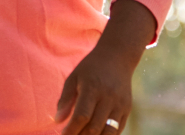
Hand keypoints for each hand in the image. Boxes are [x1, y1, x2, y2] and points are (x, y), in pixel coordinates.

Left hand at [54, 0, 154, 134]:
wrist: (117, 57)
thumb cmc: (90, 68)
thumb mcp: (74, 77)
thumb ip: (65, 99)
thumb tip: (57, 121)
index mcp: (92, 88)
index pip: (82, 116)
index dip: (71, 129)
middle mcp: (109, 98)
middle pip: (95, 127)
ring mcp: (120, 105)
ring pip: (108, 132)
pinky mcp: (127, 109)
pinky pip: (118, 129)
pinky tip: (95, 133)